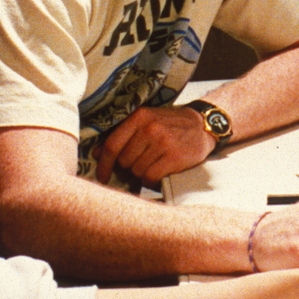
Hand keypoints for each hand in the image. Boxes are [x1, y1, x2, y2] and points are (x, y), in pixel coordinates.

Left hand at [93, 104, 215, 186]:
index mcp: (138, 117)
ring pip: (136, 171)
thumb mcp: (146, 121)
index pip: (112, 145)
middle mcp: (149, 128)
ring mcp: (162, 142)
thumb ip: (123, 135)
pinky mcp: (174, 157)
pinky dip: (150, 181)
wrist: (202, 125)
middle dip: (129, 168)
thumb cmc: (170, 125)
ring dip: (141, 174)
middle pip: (124, 161)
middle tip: (139, 165)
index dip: (103, 164)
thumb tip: (96, 153)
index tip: (101, 176)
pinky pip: (150, 177)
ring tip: (152, 167)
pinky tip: (157, 176)